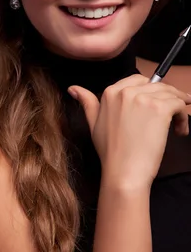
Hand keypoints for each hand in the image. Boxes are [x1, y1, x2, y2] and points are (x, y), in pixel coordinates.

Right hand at [68, 74, 190, 189]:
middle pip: (157, 85)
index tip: (155, 106)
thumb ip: (87, 103)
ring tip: (176, 127)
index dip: (150, 93)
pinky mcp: (161, 109)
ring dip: (177, 108)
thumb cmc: (110, 152)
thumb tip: (73, 88)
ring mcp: (144, 98)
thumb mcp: (93, 124)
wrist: (123, 171)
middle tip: (170, 117)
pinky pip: (179, 104)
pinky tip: (179, 130)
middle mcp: (127, 91)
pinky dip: (183, 117)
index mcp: (110, 92)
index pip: (138, 80)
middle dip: (166, 99)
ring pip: (170, 93)